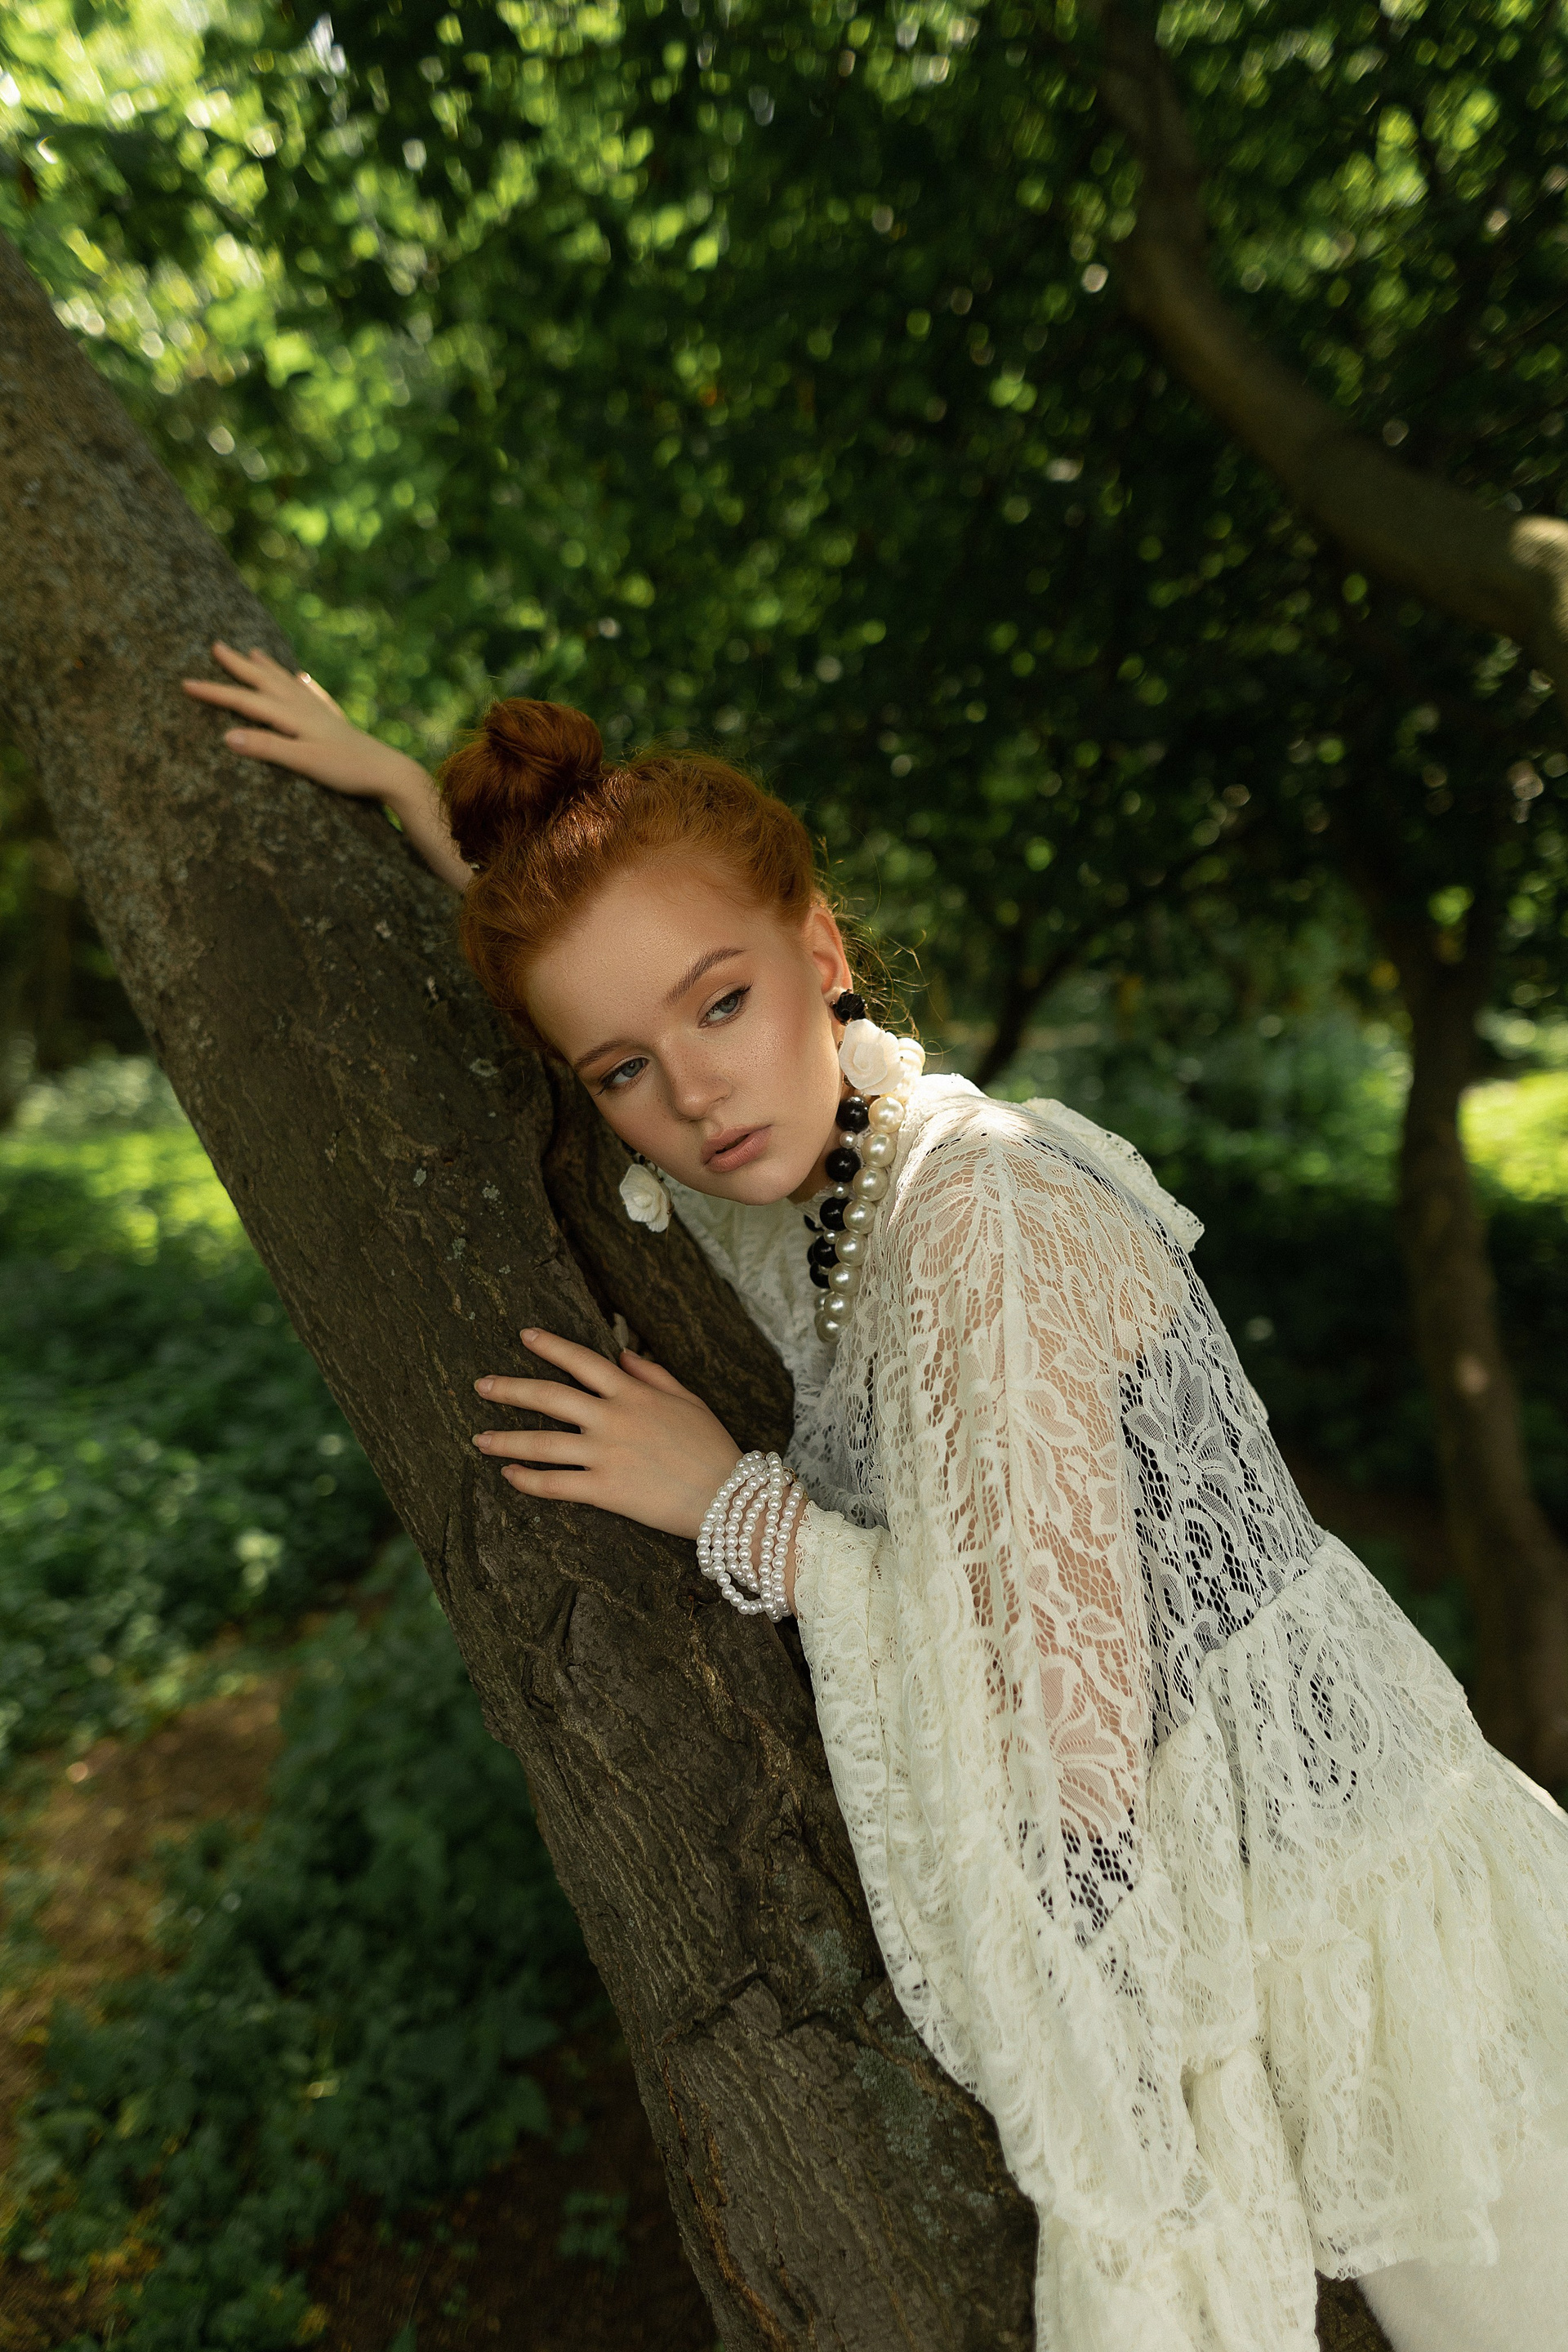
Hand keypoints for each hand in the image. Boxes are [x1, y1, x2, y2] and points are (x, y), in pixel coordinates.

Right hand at [182, 642, 425, 803]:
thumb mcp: (302, 762)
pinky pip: (314, 696)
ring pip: (288, 683)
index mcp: (292, 716)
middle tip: (216, 646)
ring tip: (254, 652)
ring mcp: (322, 714)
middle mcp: (305, 708)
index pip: (244, 701)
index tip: (184, 682)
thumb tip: (226, 736)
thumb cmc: (347, 771)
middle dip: (238, 666)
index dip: (214, 692)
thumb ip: (266, 748)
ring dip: (268, 668)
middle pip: (265, 681)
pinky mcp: (337, 724)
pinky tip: (303, 679)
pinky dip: (303, 685)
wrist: (390, 773)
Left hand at [472, 1328, 742, 1541]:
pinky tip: (509, 1474)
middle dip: (510, 1389)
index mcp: (633, 1392)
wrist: (728, 1497)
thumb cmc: (712, 1447)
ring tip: (479, 1439)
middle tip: (481, 1386)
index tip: (524, 1335)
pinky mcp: (604, 1490)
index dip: (550, 1346)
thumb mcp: (688, 1399)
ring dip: (506, 1439)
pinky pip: (554, 1484)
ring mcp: (605, 1454)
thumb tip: (622, 1355)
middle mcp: (612, 1418)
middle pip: (549, 1397)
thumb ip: (653, 1375)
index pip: (582, 1360)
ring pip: (542, 1443)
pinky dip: (527, 1479)